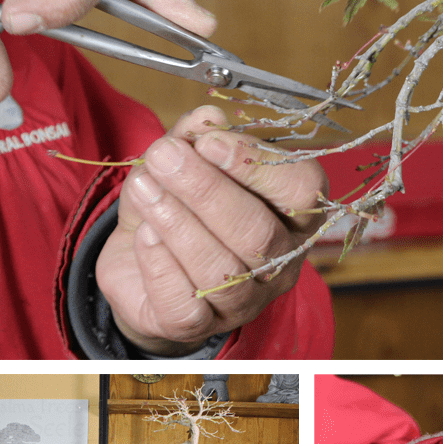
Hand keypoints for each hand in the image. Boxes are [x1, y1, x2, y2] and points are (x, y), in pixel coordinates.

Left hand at [96, 105, 326, 355]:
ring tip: (144, 187)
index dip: (257, 165)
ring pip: (221, 268)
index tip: (208, 142)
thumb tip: (208, 117)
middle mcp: (280, 261)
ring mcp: (245, 300)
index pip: (302, 191)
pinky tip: (145, 235)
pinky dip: (160, 263)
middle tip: (164, 157)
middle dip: (206, 190)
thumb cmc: (179, 209)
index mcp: (293, 214)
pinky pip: (185, 301)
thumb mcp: (185, 163)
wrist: (140, 264)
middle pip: (258, 233)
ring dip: (177, 221)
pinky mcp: (201, 326)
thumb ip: (198, 138)